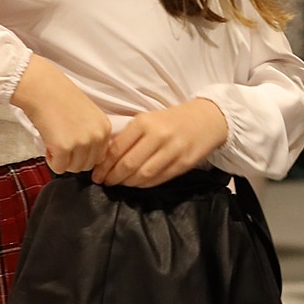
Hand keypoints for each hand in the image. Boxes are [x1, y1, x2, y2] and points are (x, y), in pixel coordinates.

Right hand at [11, 58, 113, 173]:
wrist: (42, 88)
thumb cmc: (59, 98)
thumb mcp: (87, 116)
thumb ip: (91, 134)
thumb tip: (87, 156)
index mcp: (105, 128)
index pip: (100, 157)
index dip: (83, 154)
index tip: (73, 146)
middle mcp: (97, 136)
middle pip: (88, 165)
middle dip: (73, 159)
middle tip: (60, 144)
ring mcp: (82, 143)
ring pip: (74, 168)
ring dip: (62, 161)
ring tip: (54, 142)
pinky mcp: (64, 148)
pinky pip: (59, 168)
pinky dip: (52, 161)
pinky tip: (48, 145)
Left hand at [94, 98, 229, 186]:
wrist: (207, 119)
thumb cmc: (172, 120)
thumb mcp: (148, 120)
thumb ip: (128, 136)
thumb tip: (105, 156)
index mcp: (144, 122)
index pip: (117, 149)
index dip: (104, 165)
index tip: (96, 174)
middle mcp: (158, 136)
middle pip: (128, 164)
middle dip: (113, 177)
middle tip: (105, 182)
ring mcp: (172, 151)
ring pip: (143, 175)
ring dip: (127, 183)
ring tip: (119, 184)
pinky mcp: (183, 163)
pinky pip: (158, 179)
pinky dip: (144, 185)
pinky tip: (136, 184)